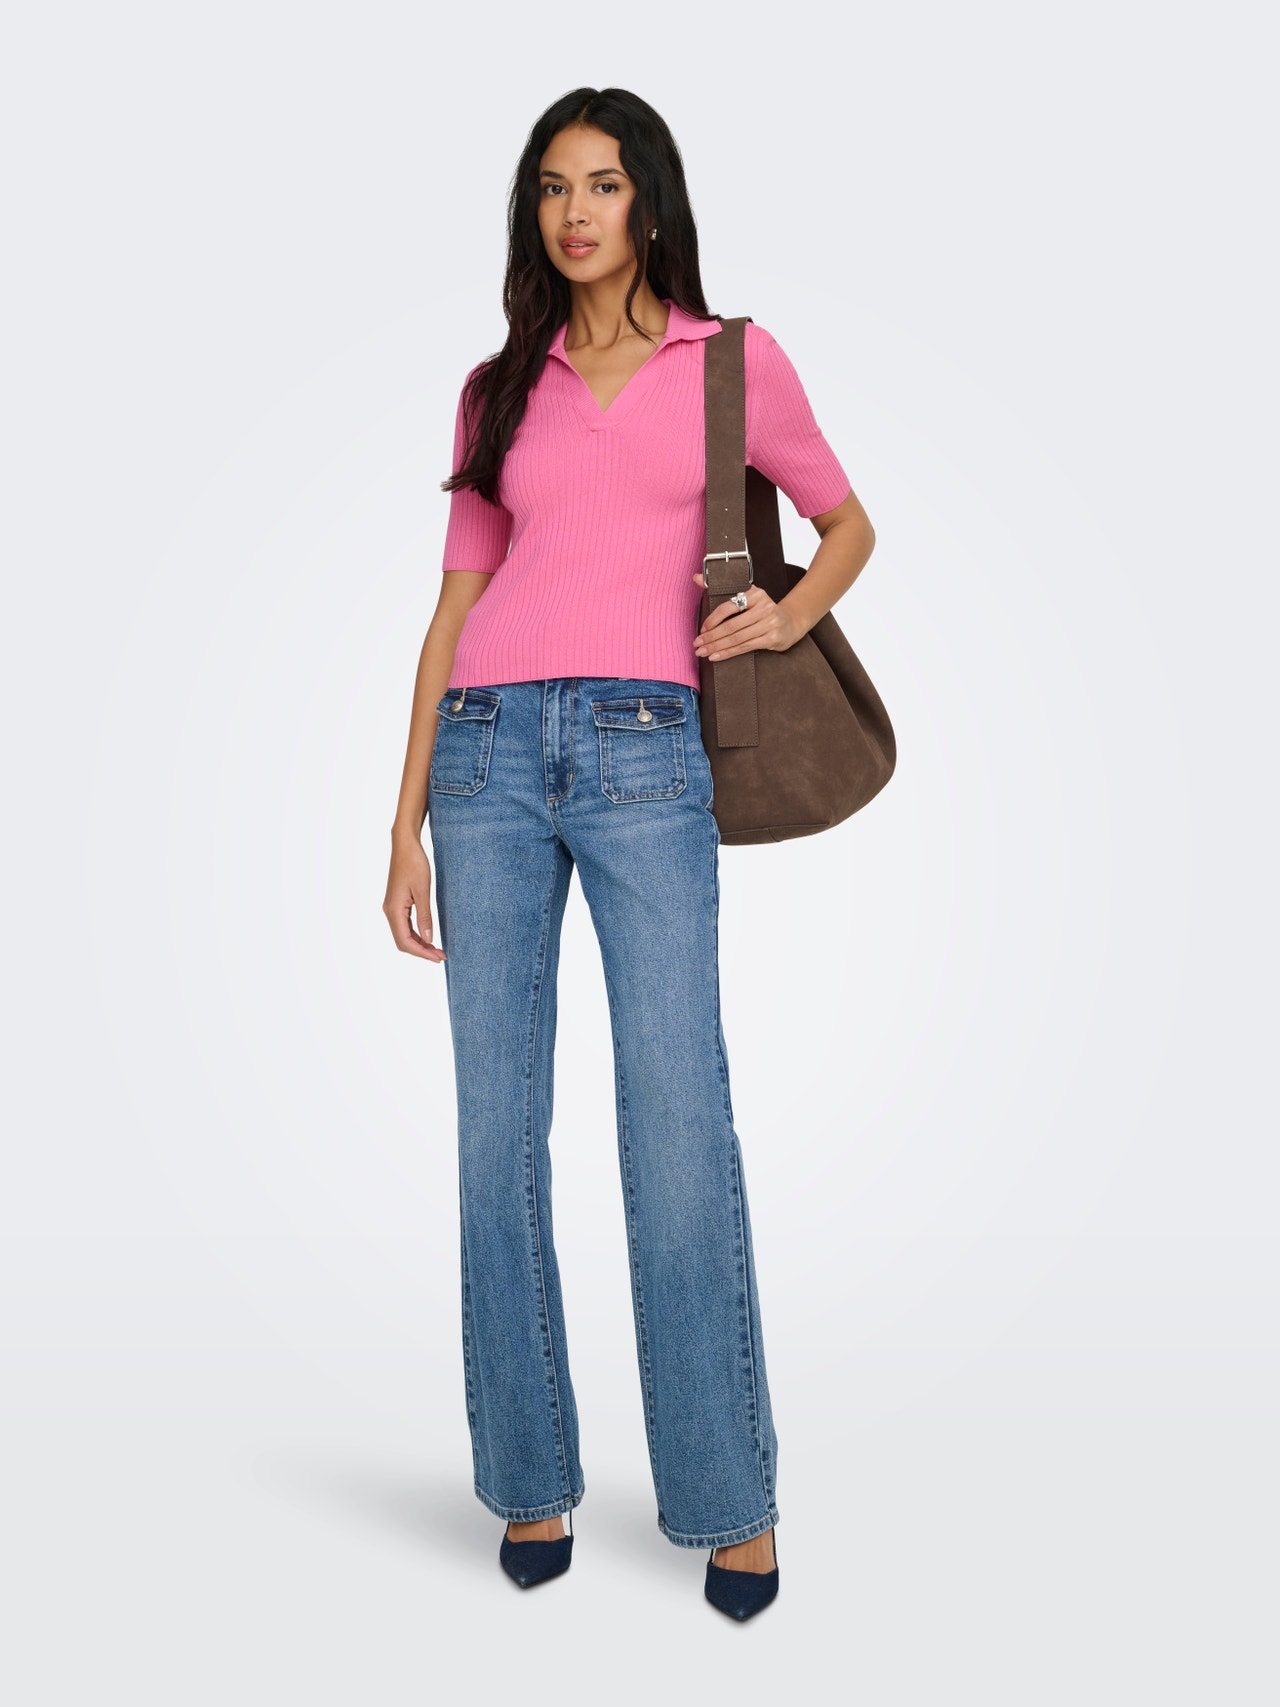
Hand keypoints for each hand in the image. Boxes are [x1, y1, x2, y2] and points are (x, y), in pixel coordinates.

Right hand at [384, 834, 445, 962]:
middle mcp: (390, 911)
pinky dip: (416, 934)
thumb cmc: (414, 863)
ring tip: (437, 949)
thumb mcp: (423, 891)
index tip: (438, 958)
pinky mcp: (397, 903)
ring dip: (420, 943)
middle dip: (421, 951)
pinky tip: (428, 936)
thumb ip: (425, 916)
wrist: (405, 845)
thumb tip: (428, 938)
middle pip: (403, 941)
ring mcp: (392, 907)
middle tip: (441, 956)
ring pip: (404, 934)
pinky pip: (405, 925)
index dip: (422, 952)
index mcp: (394, 910)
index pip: (405, 941)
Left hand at [690, 573, 806, 661]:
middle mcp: (764, 607)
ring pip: (737, 638)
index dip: (713, 619)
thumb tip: (696, 577)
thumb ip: (721, 588)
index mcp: (755, 594)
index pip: (729, 606)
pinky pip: (745, 647)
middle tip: (697, 644)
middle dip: (711, 637)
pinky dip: (728, 653)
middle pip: (731, 625)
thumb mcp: (747, 596)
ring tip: (702, 652)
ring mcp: (769, 623)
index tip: (702, 629)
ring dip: (717, 647)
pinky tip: (716, 656)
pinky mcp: (772, 638)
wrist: (790, 623)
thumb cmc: (762, 610)